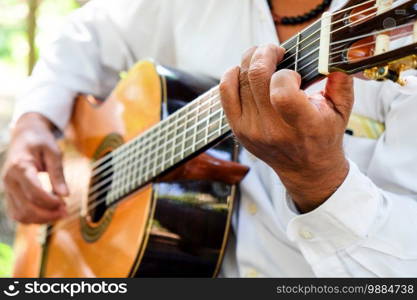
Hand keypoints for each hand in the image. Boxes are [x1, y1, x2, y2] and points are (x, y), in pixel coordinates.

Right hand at [2, 113, 67, 222]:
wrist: (24, 136)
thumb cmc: (41, 142)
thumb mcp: (54, 152)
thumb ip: (58, 173)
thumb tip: (65, 195)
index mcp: (20, 166)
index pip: (34, 192)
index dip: (51, 202)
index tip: (65, 203)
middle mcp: (9, 179)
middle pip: (26, 207)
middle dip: (48, 214)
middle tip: (66, 212)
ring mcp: (6, 188)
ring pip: (20, 214)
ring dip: (41, 219)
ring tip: (59, 214)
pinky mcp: (8, 194)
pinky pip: (17, 214)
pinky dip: (32, 219)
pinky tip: (48, 214)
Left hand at [219, 44, 352, 211]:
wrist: (305, 169)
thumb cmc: (323, 136)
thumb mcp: (341, 111)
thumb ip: (341, 81)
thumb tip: (333, 54)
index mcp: (303, 126)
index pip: (282, 92)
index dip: (286, 73)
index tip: (294, 74)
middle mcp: (273, 129)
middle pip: (256, 76)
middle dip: (265, 53)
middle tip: (276, 51)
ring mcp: (252, 130)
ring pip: (240, 79)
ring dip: (250, 59)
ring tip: (263, 57)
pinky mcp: (239, 129)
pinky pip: (226, 92)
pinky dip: (232, 74)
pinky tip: (243, 70)